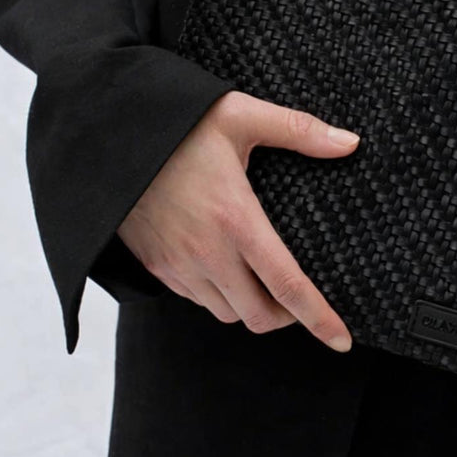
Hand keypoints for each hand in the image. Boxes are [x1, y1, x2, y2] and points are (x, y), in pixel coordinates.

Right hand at [116, 90, 358, 348]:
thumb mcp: (240, 114)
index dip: (319, 319)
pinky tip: (226, 269)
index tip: (341, 341)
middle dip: (287, 317)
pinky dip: (219, 296)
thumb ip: (299, 130)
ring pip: (226, 313)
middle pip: (259, 316)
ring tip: (263, 281)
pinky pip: (196, 300)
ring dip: (251, 307)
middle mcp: (207, 252)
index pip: (288, 286)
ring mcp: (177, 263)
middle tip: (300, 297)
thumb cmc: (176, 122)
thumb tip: (350, 143)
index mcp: (236, 219)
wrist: (107, 133)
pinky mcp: (156, 265)